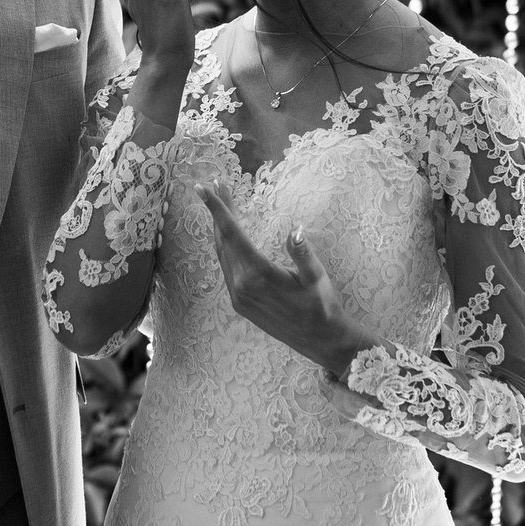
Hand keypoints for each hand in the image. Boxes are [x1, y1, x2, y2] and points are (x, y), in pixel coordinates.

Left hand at [196, 188, 373, 375]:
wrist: (319, 340)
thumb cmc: (322, 306)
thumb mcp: (317, 277)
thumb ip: (303, 253)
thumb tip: (296, 230)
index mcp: (258, 274)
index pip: (232, 233)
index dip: (216, 208)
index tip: (202, 187)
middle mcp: (241, 285)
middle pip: (223, 240)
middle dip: (218, 211)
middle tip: (215, 184)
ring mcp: (238, 296)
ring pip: (222, 254)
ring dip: (220, 228)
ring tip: (222, 204)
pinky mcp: (239, 303)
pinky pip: (226, 268)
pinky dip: (225, 247)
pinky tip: (229, 235)